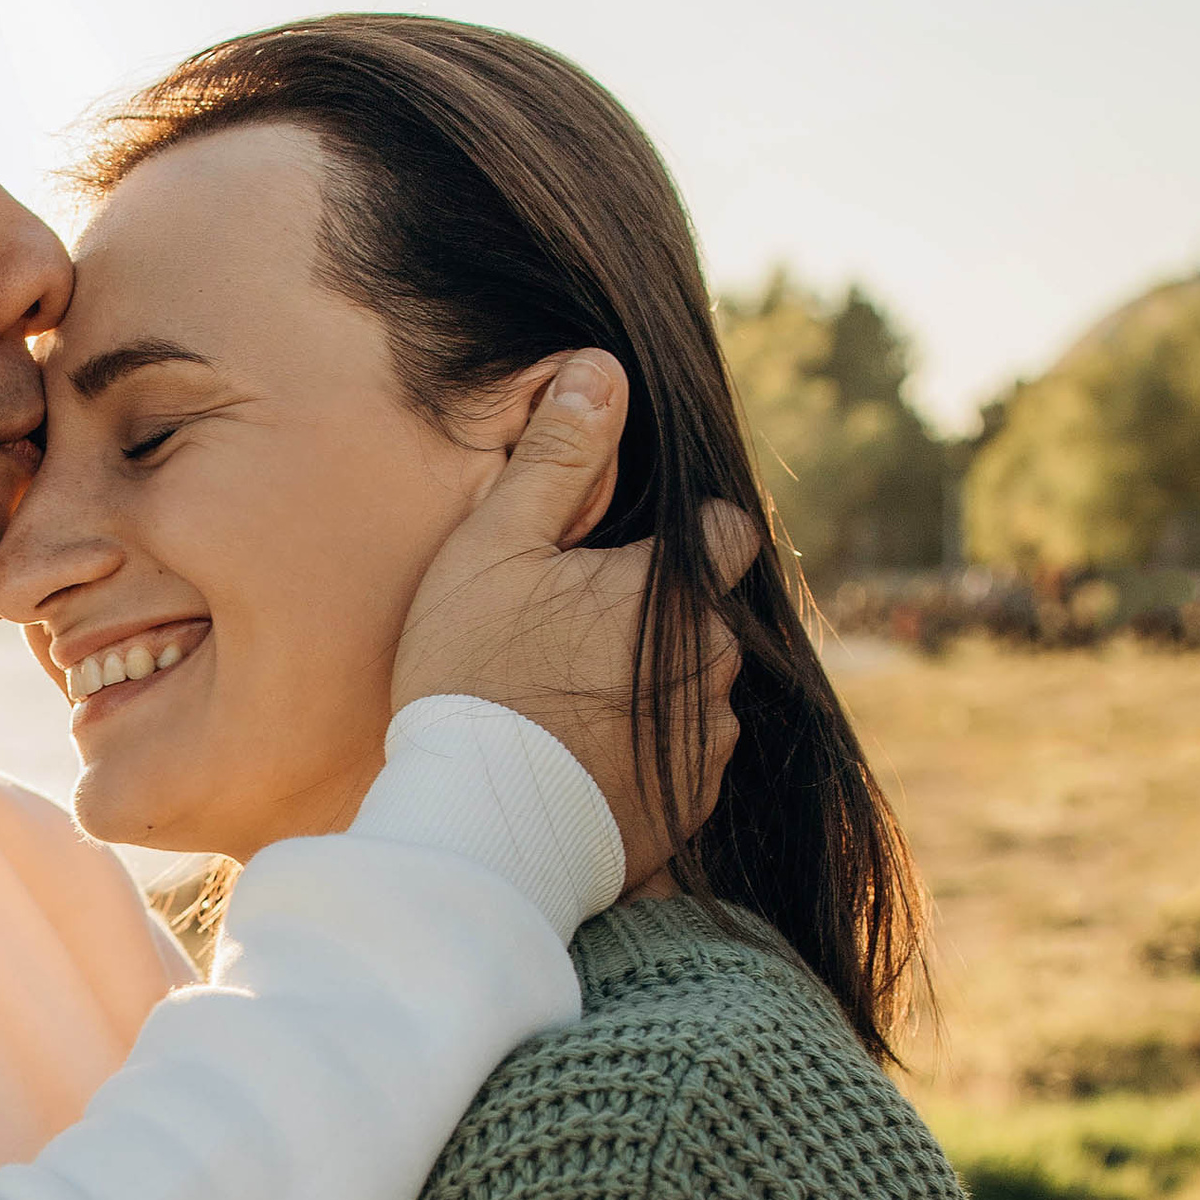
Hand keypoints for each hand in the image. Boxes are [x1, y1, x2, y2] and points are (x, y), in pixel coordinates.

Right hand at [389, 351, 750, 890]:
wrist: (477, 829)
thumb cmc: (475, 677)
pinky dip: (645, 757)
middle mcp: (716, 665)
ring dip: (655, 691)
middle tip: (573, 638)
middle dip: (657, 619)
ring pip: (698, 691)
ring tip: (572, 709)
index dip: (680, 538)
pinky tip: (581, 764)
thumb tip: (602, 370)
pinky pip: (681, 762)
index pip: (724, 535)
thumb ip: (556, 456)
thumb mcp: (496, 546)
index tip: (624, 556)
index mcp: (680, 591)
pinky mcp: (689, 810)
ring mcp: (708, 743)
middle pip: (707, 619)